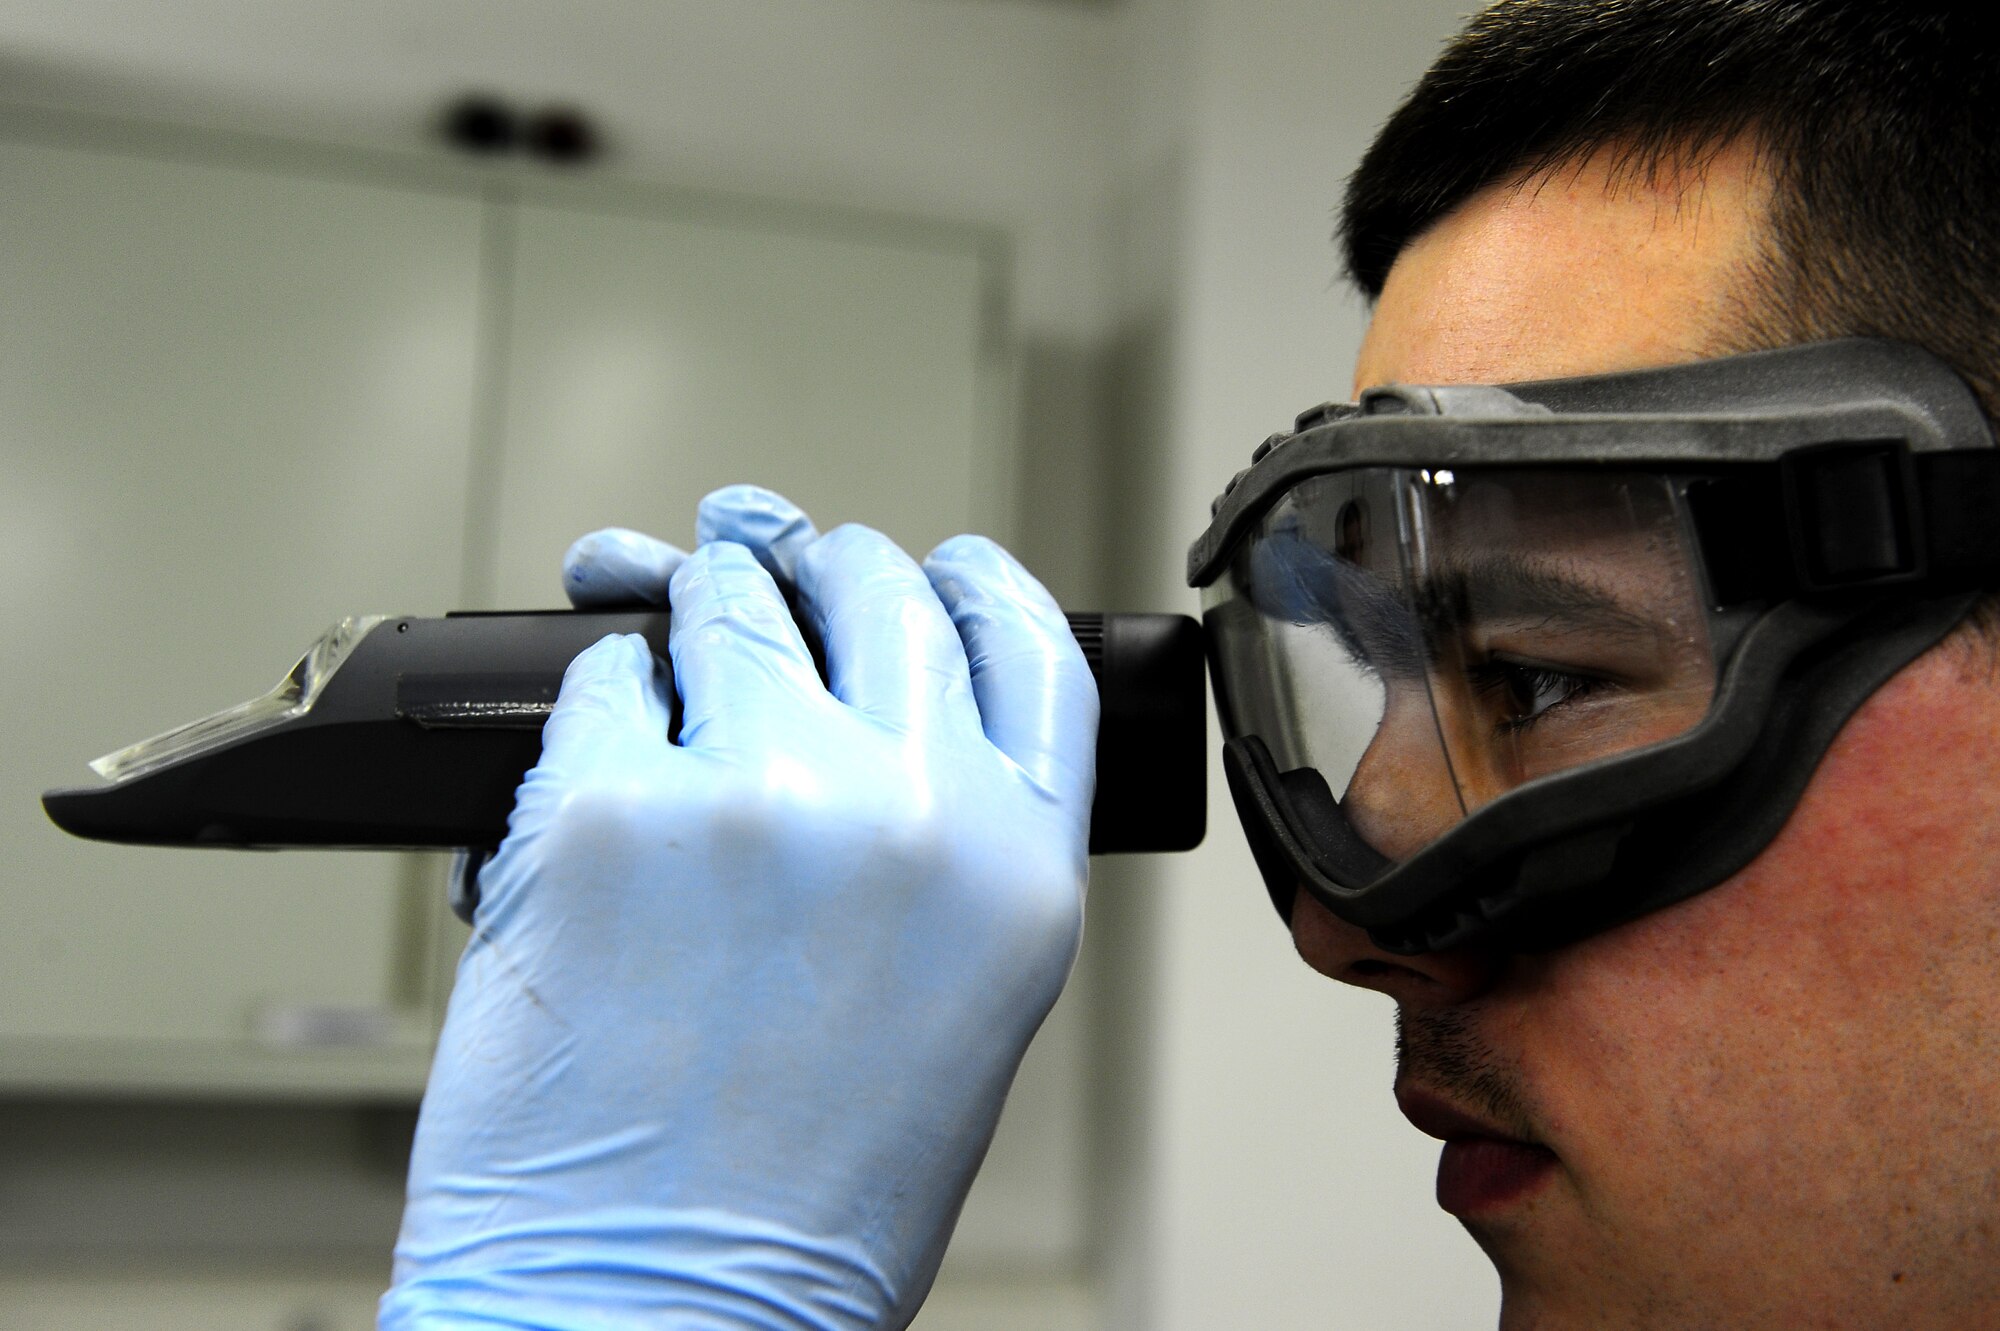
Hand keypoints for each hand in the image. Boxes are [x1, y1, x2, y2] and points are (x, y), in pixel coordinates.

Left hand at [382, 486, 1097, 1329]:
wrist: (653, 1308)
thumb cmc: (796, 1205)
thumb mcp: (956, 1016)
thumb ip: (947, 848)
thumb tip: (875, 713)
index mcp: (1018, 874)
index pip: (1024, 647)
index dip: (974, 581)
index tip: (937, 562)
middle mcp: (911, 813)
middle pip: (877, 589)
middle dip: (816, 564)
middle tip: (770, 562)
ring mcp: (760, 793)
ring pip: (725, 601)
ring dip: (695, 608)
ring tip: (667, 639)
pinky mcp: (609, 804)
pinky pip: (603, 684)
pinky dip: (599, 707)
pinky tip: (597, 776)